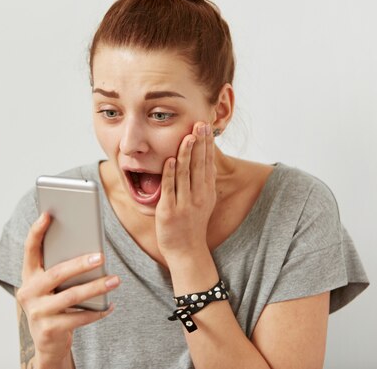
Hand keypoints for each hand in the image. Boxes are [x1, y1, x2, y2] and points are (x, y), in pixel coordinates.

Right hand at [16, 212, 119, 366]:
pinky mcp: (49, 329)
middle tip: (101, 256)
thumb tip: (91, 250)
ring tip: (115, 280)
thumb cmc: (54, 304)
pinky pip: (79, 318)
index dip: (37, 231)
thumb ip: (62, 268)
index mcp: (28, 275)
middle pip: (57, 273)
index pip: (30, 249)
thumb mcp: (52, 286)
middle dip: (80, 264)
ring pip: (71, 296)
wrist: (47, 342)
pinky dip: (97, 311)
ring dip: (96, 287)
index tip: (47, 214)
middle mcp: (28, 292)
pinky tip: (110, 305)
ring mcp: (37, 312)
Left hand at [155, 122, 216, 258]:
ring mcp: (184, 203)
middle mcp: (198, 196)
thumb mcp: (205, 202)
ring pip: (185, 174)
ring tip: (187, 136)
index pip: (207, 163)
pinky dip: (169, 174)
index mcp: (207, 192)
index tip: (205, 127)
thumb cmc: (193, 225)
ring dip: (185, 154)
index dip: (207, 144)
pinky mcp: (169, 211)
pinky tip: (169, 160)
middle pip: (199, 165)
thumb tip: (207, 161)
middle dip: (199, 143)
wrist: (187, 251)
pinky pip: (169, 189)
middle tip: (200, 124)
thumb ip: (204, 182)